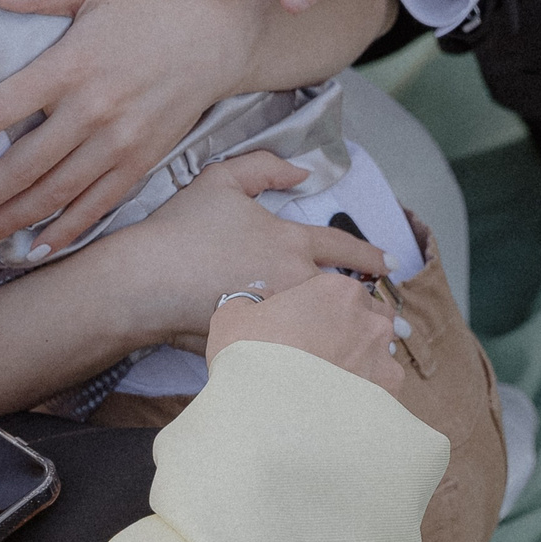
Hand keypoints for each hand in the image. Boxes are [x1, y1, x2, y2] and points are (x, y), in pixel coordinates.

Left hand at [0, 0, 255, 252]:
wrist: (215, 38)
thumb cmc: (145, 10)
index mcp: (69, 66)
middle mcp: (92, 110)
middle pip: (23, 166)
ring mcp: (119, 142)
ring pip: (55, 193)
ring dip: (11, 219)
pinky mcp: (141, 162)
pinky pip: (96, 205)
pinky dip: (64, 230)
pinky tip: (35, 246)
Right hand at [89, 153, 390, 344]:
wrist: (144, 283)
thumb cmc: (180, 230)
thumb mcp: (220, 180)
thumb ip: (264, 167)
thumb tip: (301, 171)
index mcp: (290, 243)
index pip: (345, 250)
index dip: (370, 257)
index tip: (389, 265)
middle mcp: (295, 284)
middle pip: (350, 302)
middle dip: (376, 313)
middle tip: (396, 325)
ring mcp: (279, 322)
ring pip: (335, 337)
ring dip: (358, 344)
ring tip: (376, 354)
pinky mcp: (260, 351)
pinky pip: (304, 361)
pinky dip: (325, 368)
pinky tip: (333, 374)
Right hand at [209, 267, 406, 393]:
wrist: (265, 416)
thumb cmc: (248, 359)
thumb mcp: (233, 317)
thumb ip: (252, 300)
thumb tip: (260, 300)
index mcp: (334, 290)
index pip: (338, 291)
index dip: (320, 310)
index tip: (305, 327)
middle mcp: (367, 317)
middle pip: (367, 317)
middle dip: (350, 331)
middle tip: (321, 354)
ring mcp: (382, 355)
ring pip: (378, 352)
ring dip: (360, 360)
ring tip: (330, 384)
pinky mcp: (389, 391)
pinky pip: (382, 386)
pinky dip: (366, 393)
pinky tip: (341, 404)